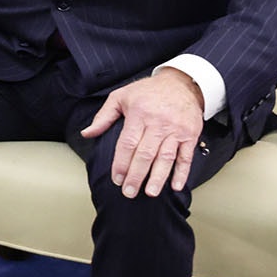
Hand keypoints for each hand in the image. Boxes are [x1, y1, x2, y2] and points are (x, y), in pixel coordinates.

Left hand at [80, 68, 205, 198]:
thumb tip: (86, 134)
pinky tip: (175, 186)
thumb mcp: (120, 97)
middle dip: (136, 175)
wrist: (181, 83)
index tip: (116, 179)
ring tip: (150, 192)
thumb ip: (103, 117)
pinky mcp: (190, 135)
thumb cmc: (147, 91)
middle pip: (145, 154)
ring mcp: (176, 130)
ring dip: (158, 177)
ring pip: (166, 158)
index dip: (121, 163)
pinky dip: (182, 173)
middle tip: (129, 192)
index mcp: (139, 114)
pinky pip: (186, 156)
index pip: (127, 143)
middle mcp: (158, 123)